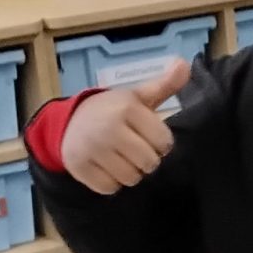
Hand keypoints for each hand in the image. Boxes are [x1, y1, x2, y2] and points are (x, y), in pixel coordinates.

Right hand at [57, 57, 188, 195]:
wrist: (68, 122)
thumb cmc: (112, 111)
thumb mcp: (137, 97)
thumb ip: (164, 85)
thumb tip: (184, 64)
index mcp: (127, 108)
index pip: (164, 143)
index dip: (160, 143)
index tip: (147, 135)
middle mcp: (109, 127)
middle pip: (150, 164)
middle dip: (146, 160)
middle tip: (132, 148)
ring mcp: (92, 148)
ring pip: (131, 179)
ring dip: (130, 173)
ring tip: (119, 157)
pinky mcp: (79, 167)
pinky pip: (110, 188)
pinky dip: (111, 182)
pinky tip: (105, 166)